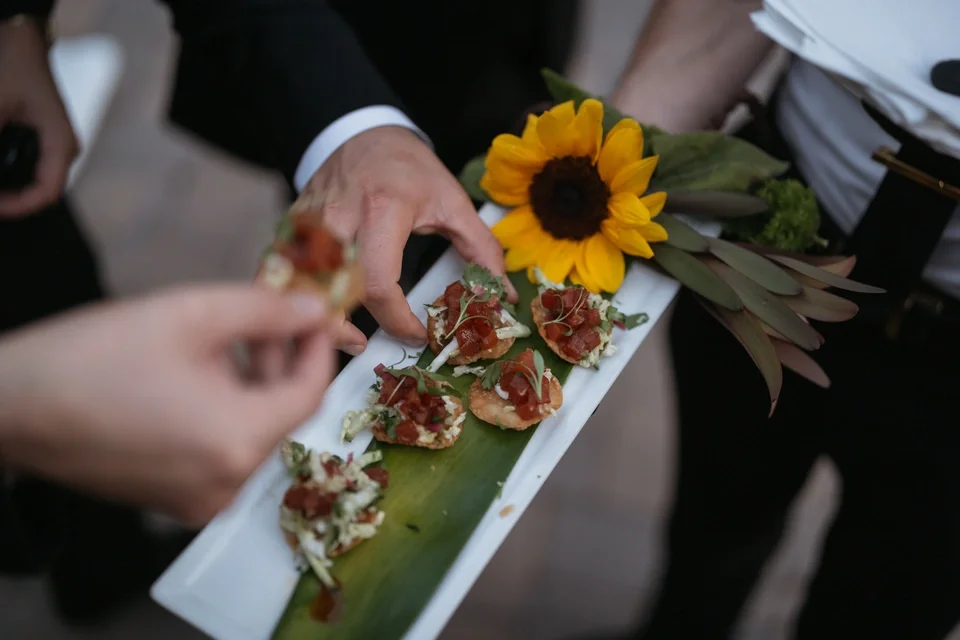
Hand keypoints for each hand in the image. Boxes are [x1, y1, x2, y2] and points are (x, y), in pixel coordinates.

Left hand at [0, 17, 78, 216]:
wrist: (23, 39)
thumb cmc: (15, 66)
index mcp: (61, 144)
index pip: (47, 193)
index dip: (18, 207)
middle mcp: (62, 149)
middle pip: (41, 191)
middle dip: (11, 200)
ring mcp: (54, 144)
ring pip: (35, 182)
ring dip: (10, 189)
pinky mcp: (44, 139)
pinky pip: (31, 168)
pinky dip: (9, 175)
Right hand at [0, 285, 335, 524]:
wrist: (8, 406)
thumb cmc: (96, 354)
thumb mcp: (191, 314)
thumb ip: (266, 310)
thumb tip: (317, 310)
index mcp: (238, 441)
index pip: (311, 393)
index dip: (320, 348)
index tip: (316, 311)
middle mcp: (228, 484)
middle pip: (283, 415)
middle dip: (283, 361)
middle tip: (270, 312)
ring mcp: (200, 501)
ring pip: (254, 433)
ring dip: (255, 384)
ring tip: (232, 336)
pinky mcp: (175, 501)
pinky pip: (223, 452)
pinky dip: (228, 412)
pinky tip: (206, 374)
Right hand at [299, 125, 515, 347]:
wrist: (359, 131)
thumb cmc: (407, 167)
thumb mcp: (451, 201)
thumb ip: (480, 248)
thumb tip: (502, 296)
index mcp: (382, 211)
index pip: (380, 283)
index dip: (398, 321)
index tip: (416, 333)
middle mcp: (338, 220)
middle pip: (331, 292)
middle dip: (343, 331)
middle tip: (368, 344)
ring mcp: (308, 226)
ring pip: (298, 288)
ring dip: (314, 321)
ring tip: (343, 337)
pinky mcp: (290, 230)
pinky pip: (282, 275)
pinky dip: (294, 302)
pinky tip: (315, 316)